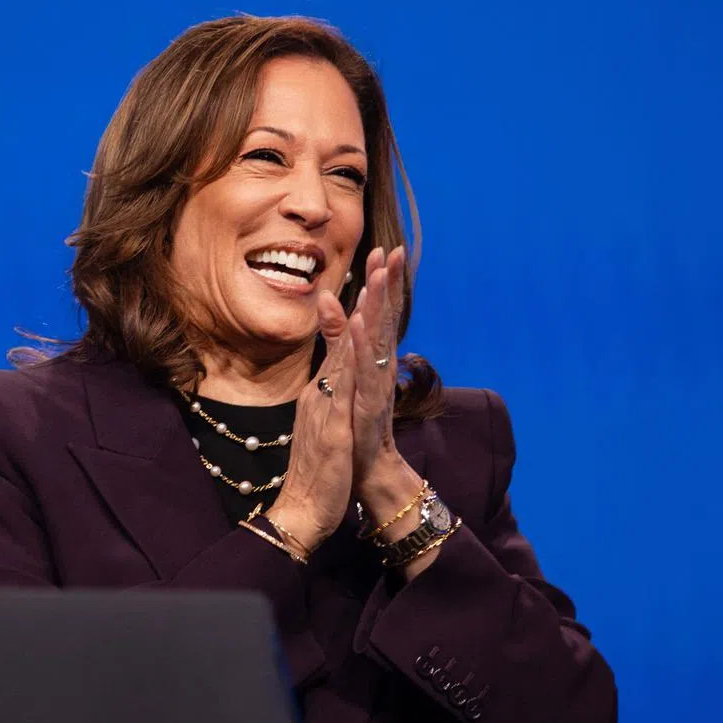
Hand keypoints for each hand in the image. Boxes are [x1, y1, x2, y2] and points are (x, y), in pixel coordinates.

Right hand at [266, 290, 356, 551]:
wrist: (301, 512)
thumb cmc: (319, 476)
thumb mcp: (326, 431)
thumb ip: (329, 405)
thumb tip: (334, 385)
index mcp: (322, 394)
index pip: (342, 343)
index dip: (358, 307)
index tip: (373, 272)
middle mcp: (321, 392)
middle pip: (344, 335)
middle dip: (363, 293)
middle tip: (375, 253)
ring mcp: (324, 406)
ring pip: (343, 350)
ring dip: (359, 310)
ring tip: (372, 276)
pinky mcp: (330, 423)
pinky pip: (340, 382)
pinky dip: (347, 353)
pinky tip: (356, 328)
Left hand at [347, 246, 407, 494]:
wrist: (364, 472)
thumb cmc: (353, 428)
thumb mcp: (342, 379)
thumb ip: (338, 342)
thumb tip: (329, 305)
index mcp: (372, 361)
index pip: (378, 315)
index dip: (382, 284)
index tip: (385, 251)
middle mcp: (378, 369)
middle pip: (384, 320)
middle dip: (388, 285)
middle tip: (393, 250)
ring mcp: (375, 385)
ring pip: (379, 340)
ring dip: (379, 306)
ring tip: (380, 274)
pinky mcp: (367, 404)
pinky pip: (366, 370)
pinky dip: (363, 345)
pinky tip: (362, 322)